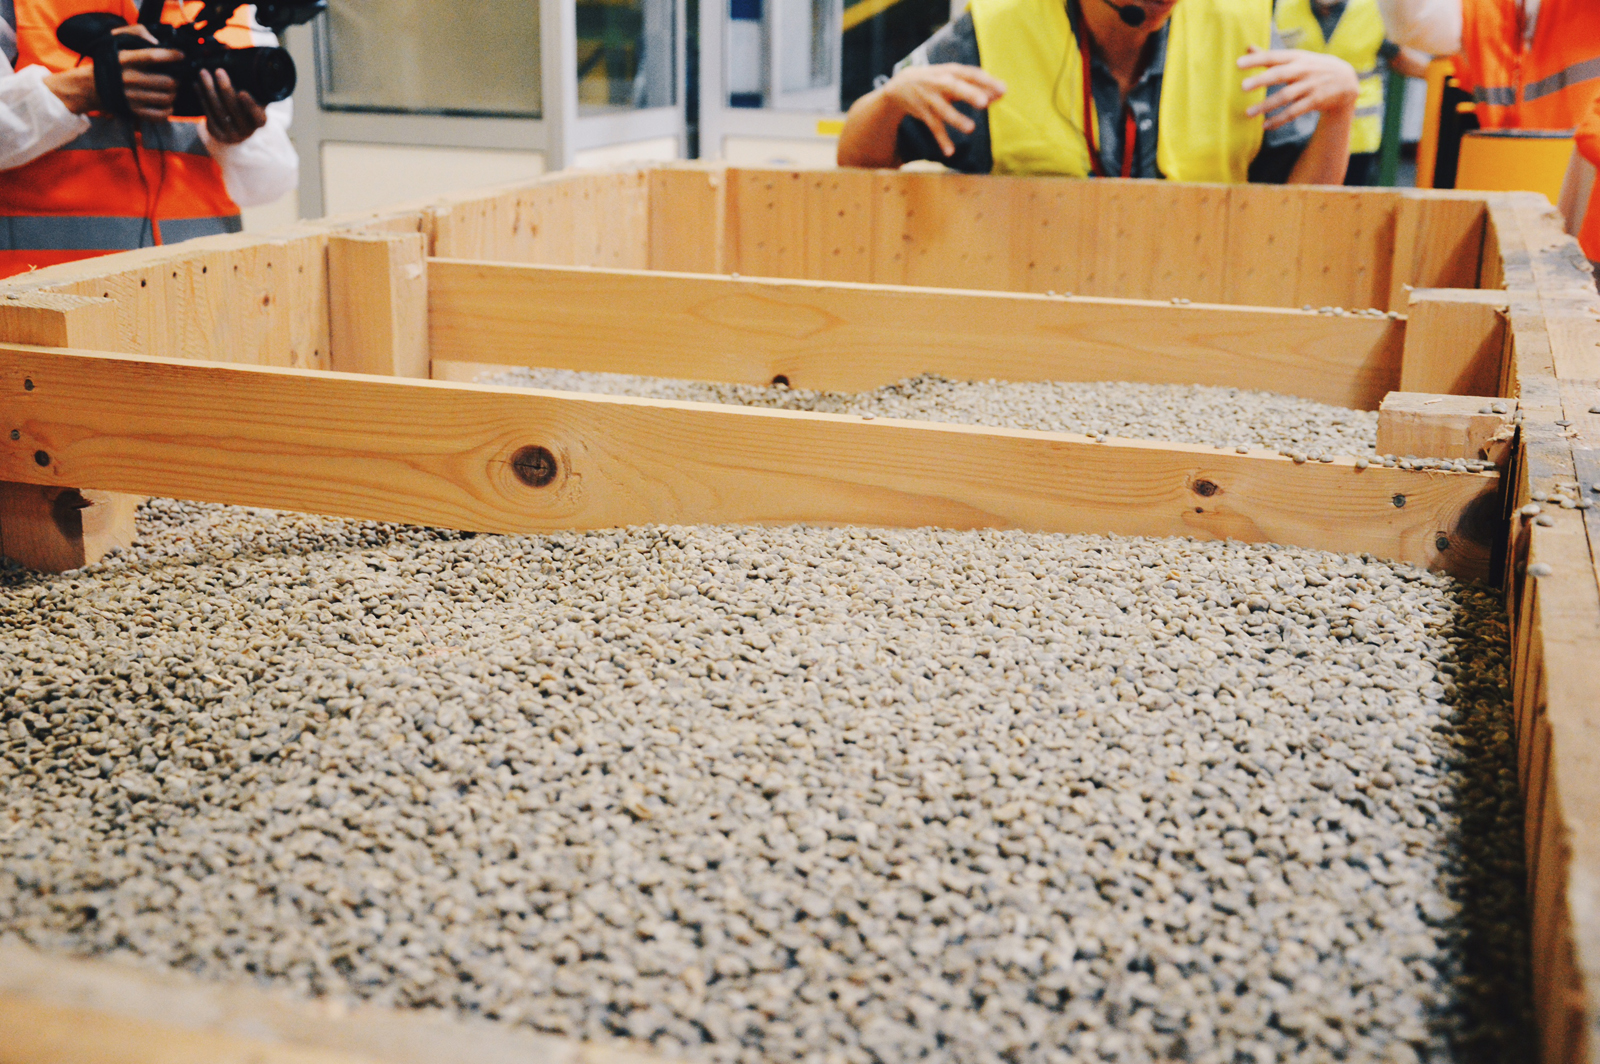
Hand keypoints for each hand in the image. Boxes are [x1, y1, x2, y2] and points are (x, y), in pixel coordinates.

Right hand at [43, 26, 182, 119]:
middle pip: (167, 82)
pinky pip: (161, 115)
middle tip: (175, 77)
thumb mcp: (117, 41)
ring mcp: (131, 97)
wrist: (88, 87)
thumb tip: (158, 42)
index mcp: (124, 60)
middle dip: (176, 79)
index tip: (181, 55)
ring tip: (170, 90)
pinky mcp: (134, 112)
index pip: (152, 56)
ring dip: (173, 94)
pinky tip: (165, 103)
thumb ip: (138, 33)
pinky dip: (168, 110)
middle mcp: (128, 79)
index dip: (171, 55)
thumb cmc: (109, 62)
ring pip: (167, 98)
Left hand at [198, 68, 267, 144]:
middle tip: (218, 71)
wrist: (236, 127)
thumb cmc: (246, 105)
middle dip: (225, 89)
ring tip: (203, 73)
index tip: (242, 92)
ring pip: (218, 110)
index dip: (250, 106)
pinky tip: (197, 85)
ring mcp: (231, 134)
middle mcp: (247, 130)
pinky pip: (207, 114)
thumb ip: (251, 81)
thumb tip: (227, 50)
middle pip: (234, 109)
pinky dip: (201, 97)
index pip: (258, 117)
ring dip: (209, 89)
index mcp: (259, 120)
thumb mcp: (254, 97)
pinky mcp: (217, 133)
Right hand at [877, 63, 1005, 157]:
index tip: (1003, 90)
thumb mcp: (954, 77)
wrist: (901, 84)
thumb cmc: (937, 80)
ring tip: (971, 128)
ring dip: (956, 119)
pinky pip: (934, 127)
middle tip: (984, 102)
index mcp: (951, 71)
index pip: (970, 74)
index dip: (986, 81)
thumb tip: (1001, 94)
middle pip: (955, 88)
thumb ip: (977, 86)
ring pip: (943, 110)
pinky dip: (941, 139)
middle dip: (969, 94)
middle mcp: (940, 83)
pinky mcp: (923, 113)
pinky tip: (950, 151)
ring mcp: (930, 98)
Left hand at [1238, 46, 1358, 130]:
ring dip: (1267, 105)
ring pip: (1286, 96)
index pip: (1274, 56)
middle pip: (1280, 74)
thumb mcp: (1296, 58)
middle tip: (1242, 86)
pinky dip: (1279, 120)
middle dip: (1261, 80)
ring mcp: (1310, 85)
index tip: (1238, 64)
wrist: (1346, 80)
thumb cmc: (1312, 68)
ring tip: (1249, 113)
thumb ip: (1271, 56)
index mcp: (1296, 57)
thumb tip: (1248, 48)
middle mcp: (1303, 70)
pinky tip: (1265, 126)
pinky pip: (1294, 112)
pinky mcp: (1315, 101)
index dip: (1256, 59)